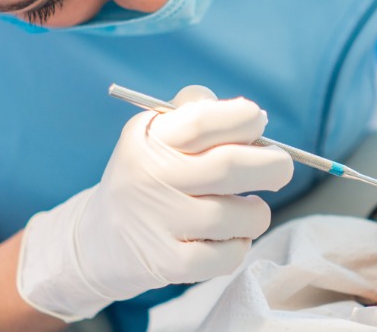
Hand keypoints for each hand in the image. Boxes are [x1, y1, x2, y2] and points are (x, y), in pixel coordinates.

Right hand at [15, 86, 292, 320]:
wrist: (97, 241)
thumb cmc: (146, 179)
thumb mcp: (155, 135)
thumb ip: (195, 112)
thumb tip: (252, 116)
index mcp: (150, 139)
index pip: (204, 120)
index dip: (245, 119)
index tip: (256, 125)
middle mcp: (151, 177)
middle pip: (232, 166)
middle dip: (273, 165)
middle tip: (278, 169)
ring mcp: (159, 222)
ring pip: (241, 215)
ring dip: (256, 212)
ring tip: (243, 210)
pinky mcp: (167, 263)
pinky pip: (229, 255)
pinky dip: (239, 245)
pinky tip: (225, 238)